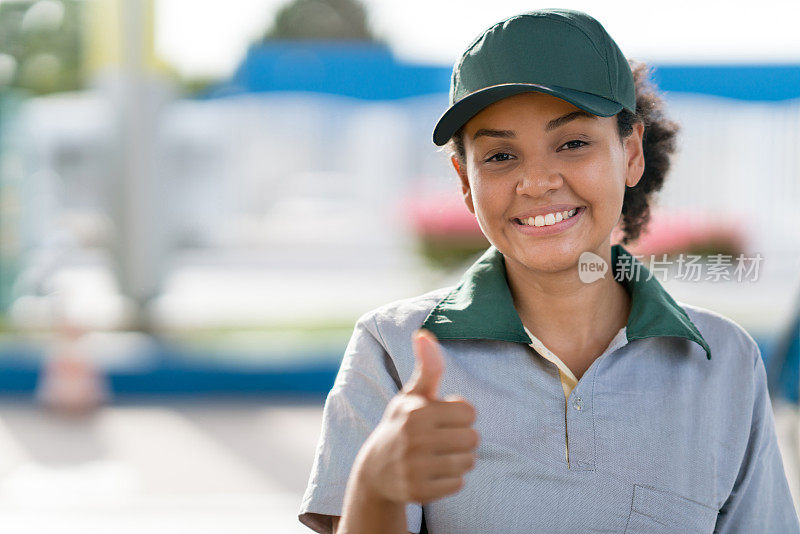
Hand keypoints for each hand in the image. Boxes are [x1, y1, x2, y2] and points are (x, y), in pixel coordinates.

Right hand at [356, 328, 479, 503]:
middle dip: (461, 438)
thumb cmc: (402, 425)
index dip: (459, 415)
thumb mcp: (412, 395)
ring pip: (468, 462)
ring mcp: (415, 467)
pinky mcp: (419, 492)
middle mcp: (414, 439)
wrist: (375, 471)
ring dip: (458, 460)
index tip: (441, 419)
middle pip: (473, 438)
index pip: (469, 412)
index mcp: (417, 411)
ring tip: (436, 456)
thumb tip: (424, 334)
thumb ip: (427, 367)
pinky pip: (458, 484)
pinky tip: (431, 474)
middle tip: (439, 440)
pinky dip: (450, 480)